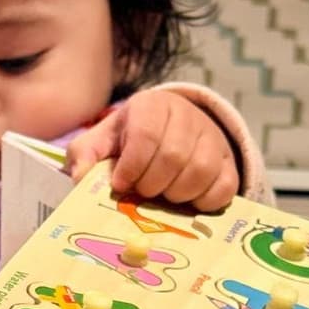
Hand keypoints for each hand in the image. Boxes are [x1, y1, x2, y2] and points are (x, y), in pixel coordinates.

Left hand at [66, 88, 239, 211]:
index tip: (120, 184)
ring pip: (199, 173)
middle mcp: (186, 116)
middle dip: (151, 185)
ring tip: (163, 194)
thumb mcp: (101, 141)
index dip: (131, 167)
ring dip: (176, 194)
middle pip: (172, 158)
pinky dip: (203, 203)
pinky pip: (223, 189)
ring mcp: (212, 139)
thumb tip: (80, 177)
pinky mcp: (229, 163)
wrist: (170, 130)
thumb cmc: (129, 140)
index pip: (145, 136)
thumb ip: (85, 155)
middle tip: (142, 191)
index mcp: (151, 105)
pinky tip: (186, 200)